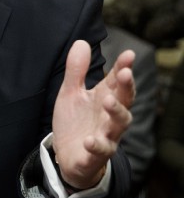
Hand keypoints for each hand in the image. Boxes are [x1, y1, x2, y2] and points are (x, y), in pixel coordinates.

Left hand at [52, 40, 134, 189]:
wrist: (68, 155)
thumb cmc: (75, 122)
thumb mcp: (71, 93)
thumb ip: (76, 71)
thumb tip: (82, 43)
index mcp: (104, 99)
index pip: (117, 82)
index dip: (123, 68)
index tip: (128, 55)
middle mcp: (110, 117)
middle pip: (124, 102)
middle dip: (125, 88)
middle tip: (124, 73)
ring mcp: (105, 136)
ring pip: (119, 126)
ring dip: (116, 112)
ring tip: (107, 101)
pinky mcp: (94, 155)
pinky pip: (100, 151)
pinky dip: (97, 146)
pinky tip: (90, 140)